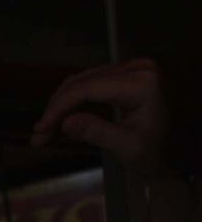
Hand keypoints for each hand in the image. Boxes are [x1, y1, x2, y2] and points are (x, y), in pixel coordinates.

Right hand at [31, 59, 168, 174]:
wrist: (182, 150)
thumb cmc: (159, 152)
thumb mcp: (128, 148)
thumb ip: (97, 133)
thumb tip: (64, 122)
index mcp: (141, 83)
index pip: (87, 89)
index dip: (58, 108)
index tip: (40, 130)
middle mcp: (136, 68)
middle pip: (81, 83)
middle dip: (56, 109)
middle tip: (39, 135)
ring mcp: (132, 69)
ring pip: (82, 81)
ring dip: (61, 105)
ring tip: (46, 130)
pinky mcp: (127, 74)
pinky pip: (91, 83)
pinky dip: (74, 101)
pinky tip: (61, 119)